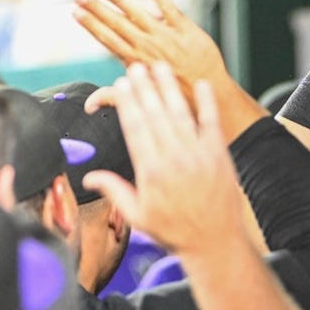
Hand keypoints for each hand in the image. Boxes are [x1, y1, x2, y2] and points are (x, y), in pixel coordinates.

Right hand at [73, 0, 228, 107]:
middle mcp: (147, 47)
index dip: (90, 25)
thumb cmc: (178, 92)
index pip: (107, 39)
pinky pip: (170, 7)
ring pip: (138, 14)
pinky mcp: (184, 29)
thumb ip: (113, 97)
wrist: (210, 91)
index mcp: (135, 61)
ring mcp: (165, 37)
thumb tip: (88, 106)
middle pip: (116, 24)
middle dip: (96, 8)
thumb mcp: (142, 95)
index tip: (75, 12)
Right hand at [82, 61, 242, 255]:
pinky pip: (212, 122)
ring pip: (180, 113)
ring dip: (169, 88)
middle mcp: (174, 158)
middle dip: (144, 88)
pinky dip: (207, 102)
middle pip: (155, 115)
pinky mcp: (219, 154)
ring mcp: (198, 154)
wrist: (215, 242)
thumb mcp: (138, 216)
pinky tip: (201, 84)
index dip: (127, 104)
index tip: (121, 85)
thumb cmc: (176, 232)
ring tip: (160, 67)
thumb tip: (89, 179)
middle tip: (134, 66)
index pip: (135, 128)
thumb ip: (114, 192)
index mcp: (151, 171)